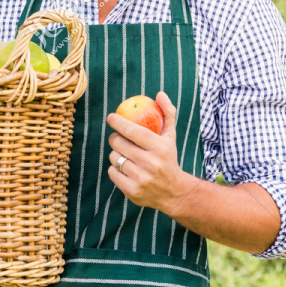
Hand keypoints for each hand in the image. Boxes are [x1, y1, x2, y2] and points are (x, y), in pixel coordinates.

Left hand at [106, 91, 196, 212]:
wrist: (174, 192)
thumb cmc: (168, 158)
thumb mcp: (170, 136)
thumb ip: (167, 113)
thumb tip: (159, 94)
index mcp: (159, 147)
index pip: (132, 130)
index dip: (118, 122)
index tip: (111, 117)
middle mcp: (150, 163)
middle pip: (119, 143)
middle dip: (115, 138)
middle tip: (117, 137)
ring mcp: (141, 178)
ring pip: (114, 158)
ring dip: (115, 154)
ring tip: (124, 154)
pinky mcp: (132, 191)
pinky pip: (112, 173)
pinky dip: (115, 169)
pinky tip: (124, 168)